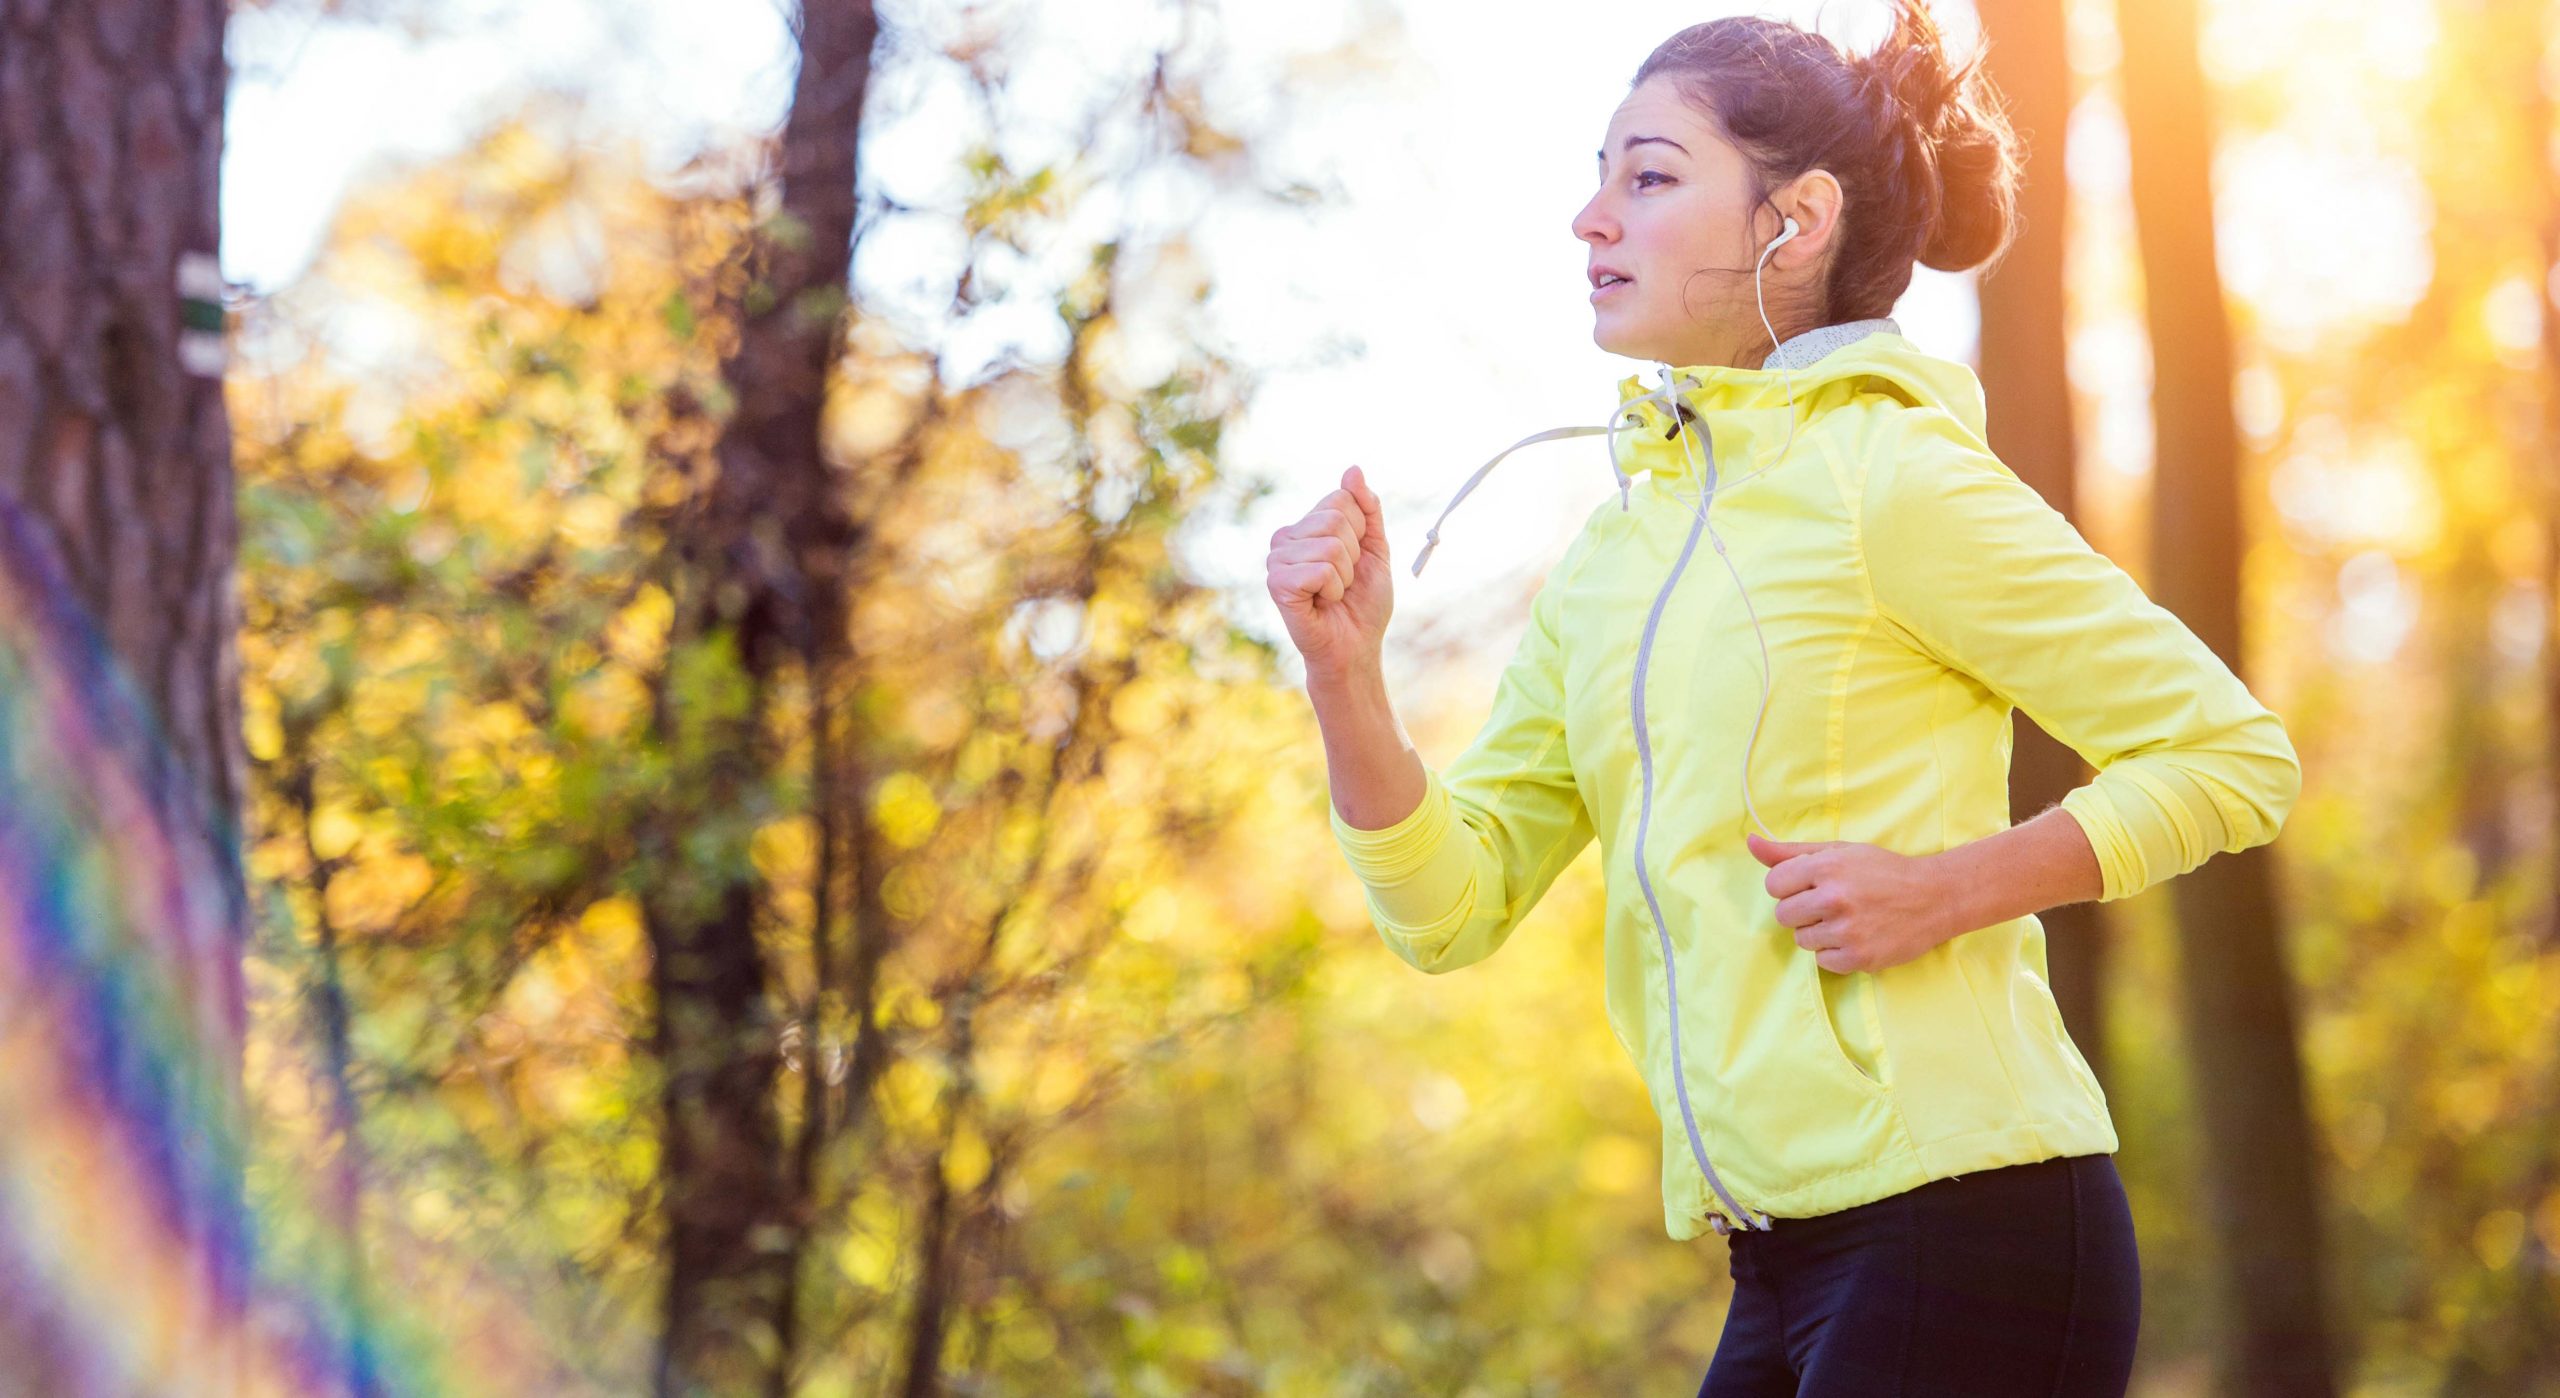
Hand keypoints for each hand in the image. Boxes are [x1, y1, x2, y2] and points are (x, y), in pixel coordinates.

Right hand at [1268, 465, 1393, 674]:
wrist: (1355, 647)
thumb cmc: (1363, 602)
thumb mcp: (1375, 548)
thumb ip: (1367, 509)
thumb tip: (1353, 469)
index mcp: (1304, 527)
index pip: (1340, 499)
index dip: (1360, 531)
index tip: (1354, 560)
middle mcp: (1285, 539)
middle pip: (1336, 519)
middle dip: (1354, 554)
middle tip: (1343, 581)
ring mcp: (1277, 561)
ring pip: (1331, 545)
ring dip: (1345, 575)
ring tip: (1332, 594)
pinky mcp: (1277, 584)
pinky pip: (1321, 569)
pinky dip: (1333, 590)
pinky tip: (1322, 603)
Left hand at [1746, 833, 1953, 972]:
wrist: (1934, 898)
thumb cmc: (1883, 871)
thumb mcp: (1839, 851)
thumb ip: (1790, 851)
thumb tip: (1750, 842)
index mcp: (1827, 867)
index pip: (1774, 884)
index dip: (1790, 885)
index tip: (1810, 885)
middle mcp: (1834, 898)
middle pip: (1783, 915)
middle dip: (1801, 910)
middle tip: (1830, 904)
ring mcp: (1847, 930)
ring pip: (1801, 940)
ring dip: (1818, 932)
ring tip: (1846, 919)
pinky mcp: (1858, 958)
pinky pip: (1822, 961)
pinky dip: (1835, 952)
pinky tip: (1856, 936)